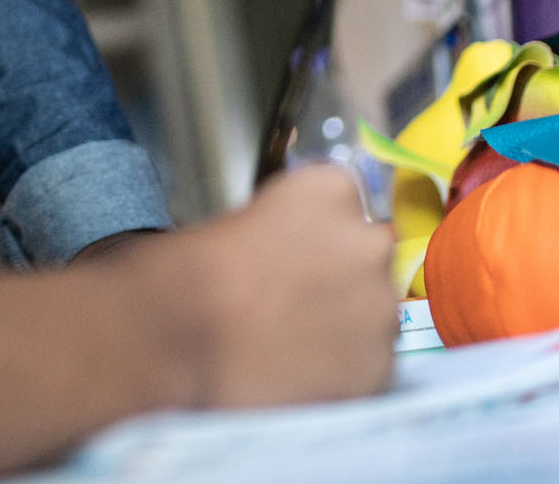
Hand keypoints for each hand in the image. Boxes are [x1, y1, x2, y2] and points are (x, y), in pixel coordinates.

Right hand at [136, 165, 396, 408]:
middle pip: (367, 251)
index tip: (287, 242)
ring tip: (290, 339)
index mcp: (327, 190)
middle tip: (289, 294)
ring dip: (343, 320)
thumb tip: (262, 245)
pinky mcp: (378, 368)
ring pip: (373, 311)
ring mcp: (379, 310)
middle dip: (338, 270)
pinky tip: (296, 369)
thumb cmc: (181, 271)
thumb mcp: (220, 218)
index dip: (313, 222)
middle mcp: (367, 242)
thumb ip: (264, 222)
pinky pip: (367, 362)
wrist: (178, 344)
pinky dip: (340, 367)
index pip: (340, 194)